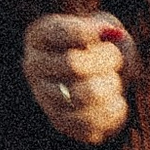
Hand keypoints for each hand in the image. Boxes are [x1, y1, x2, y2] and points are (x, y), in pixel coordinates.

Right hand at [23, 11, 134, 144]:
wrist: (98, 80)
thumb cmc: (99, 47)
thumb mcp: (103, 27)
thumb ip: (106, 27)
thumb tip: (112, 33)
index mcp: (39, 36)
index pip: (61, 32)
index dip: (89, 33)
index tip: (104, 34)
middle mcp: (34, 66)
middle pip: (73, 64)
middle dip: (106, 59)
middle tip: (115, 59)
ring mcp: (44, 97)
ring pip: (87, 95)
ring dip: (111, 86)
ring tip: (113, 81)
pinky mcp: (61, 122)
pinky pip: (93, 121)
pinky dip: (113, 109)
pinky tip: (115, 100)